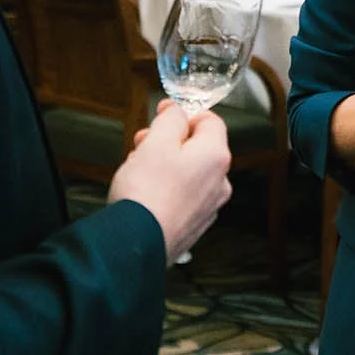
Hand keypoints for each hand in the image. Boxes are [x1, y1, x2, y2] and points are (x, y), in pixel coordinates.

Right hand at [109, 100, 233, 263]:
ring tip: (138, 169)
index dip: (184, 113)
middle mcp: (219, 182)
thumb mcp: (156, 142)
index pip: (210, 121)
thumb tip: (177, 111)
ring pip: (188, 172)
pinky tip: (144, 192)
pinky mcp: (193, 223)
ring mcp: (208, 206)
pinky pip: (182, 195)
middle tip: (143, 143)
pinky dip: (166, 188)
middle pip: (198, 148)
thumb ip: (171, 119)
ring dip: (165, 164)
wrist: (135, 243)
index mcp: (215, 157)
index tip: (163, 114)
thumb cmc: (145, 194)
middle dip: (169, 141)